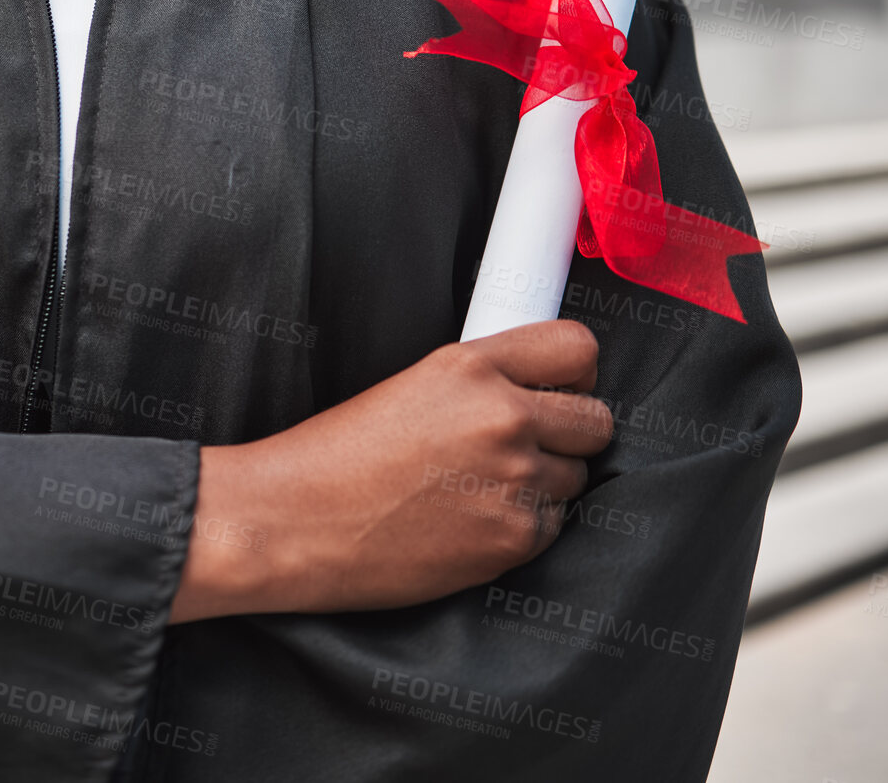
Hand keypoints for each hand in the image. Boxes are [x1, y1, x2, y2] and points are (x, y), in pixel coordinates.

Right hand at [171, 320, 610, 621]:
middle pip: (596, 420)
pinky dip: (520, 528)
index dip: (576, 375)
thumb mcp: (408, 386)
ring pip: (575, 478)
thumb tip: (537, 390)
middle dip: (569, 435)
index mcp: (470, 366)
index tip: (562, 389)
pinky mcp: (513, 537)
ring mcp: (513, 479)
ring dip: (541, 485)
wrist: (291, 522)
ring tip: (477, 489)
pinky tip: (469, 522)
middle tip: (524, 447)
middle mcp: (502, 416)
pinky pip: (552, 527)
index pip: (577, 349)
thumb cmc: (333, 459)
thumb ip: (479, 382)